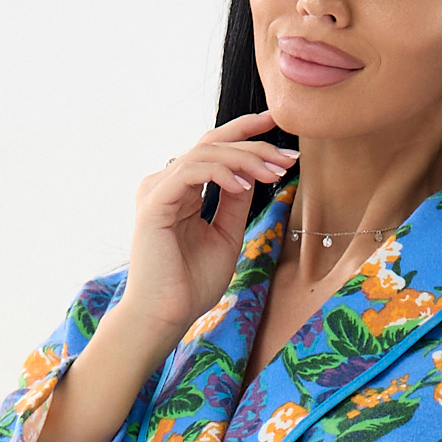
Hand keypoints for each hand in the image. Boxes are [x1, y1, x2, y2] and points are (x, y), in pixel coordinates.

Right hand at [120, 112, 294, 345]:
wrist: (166, 315)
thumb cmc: (192, 284)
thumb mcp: (226, 235)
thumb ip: (236, 202)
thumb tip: (255, 173)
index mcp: (179, 190)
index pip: (213, 149)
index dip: (244, 132)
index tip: (277, 126)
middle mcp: (165, 183)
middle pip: (212, 144)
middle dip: (254, 146)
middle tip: (287, 157)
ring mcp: (157, 190)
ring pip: (205, 153)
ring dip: (245, 159)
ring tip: (273, 173)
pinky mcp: (154, 202)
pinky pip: (191, 171)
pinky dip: (222, 173)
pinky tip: (245, 186)